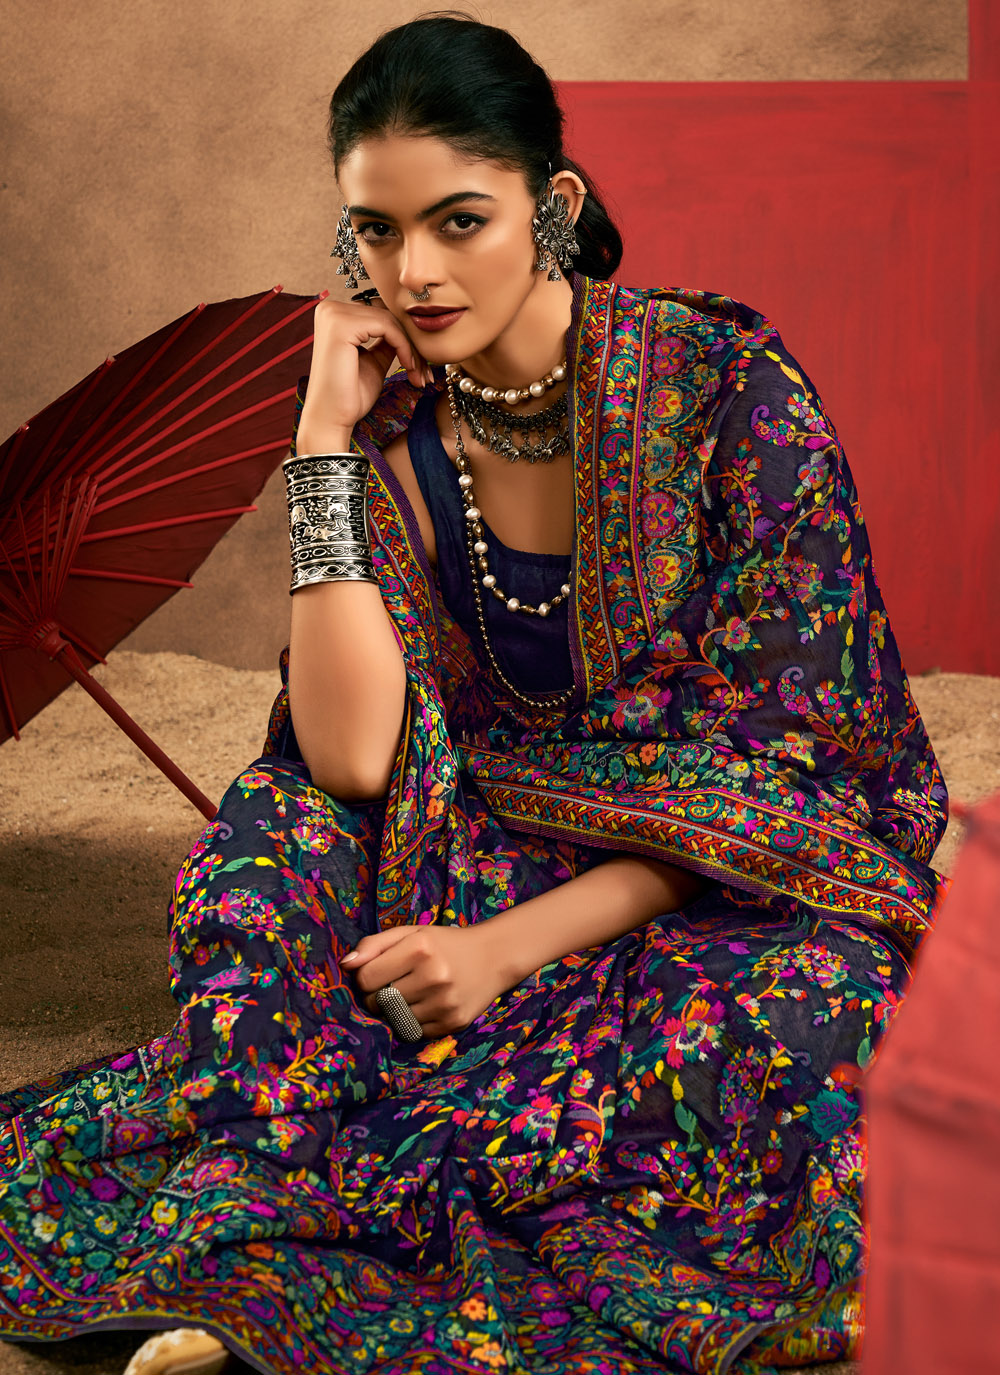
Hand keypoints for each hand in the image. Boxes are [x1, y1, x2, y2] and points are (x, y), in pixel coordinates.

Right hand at [296, 295, 432, 452]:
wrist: (331, 420)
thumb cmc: (349, 396)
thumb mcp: (374, 362)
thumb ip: (387, 342)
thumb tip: (408, 330)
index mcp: (334, 317)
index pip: (379, 317)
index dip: (404, 340)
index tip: (421, 367)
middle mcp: (330, 309)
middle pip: (386, 317)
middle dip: (411, 346)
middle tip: (424, 374)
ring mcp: (334, 315)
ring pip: (389, 322)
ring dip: (410, 350)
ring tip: (418, 375)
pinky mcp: (342, 325)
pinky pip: (387, 328)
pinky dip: (404, 347)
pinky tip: (408, 368)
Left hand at [342, 924, 506, 1038]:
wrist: (494, 957)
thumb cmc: (444, 944)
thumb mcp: (411, 933)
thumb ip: (374, 944)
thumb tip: (344, 965)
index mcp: (420, 948)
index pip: (366, 978)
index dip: (366, 977)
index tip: (378, 972)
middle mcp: (434, 976)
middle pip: (377, 1002)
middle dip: (376, 996)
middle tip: (393, 985)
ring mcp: (444, 1002)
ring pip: (394, 1020)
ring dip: (393, 1011)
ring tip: (410, 995)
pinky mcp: (453, 1023)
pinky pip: (414, 1032)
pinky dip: (412, 1022)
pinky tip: (425, 1005)